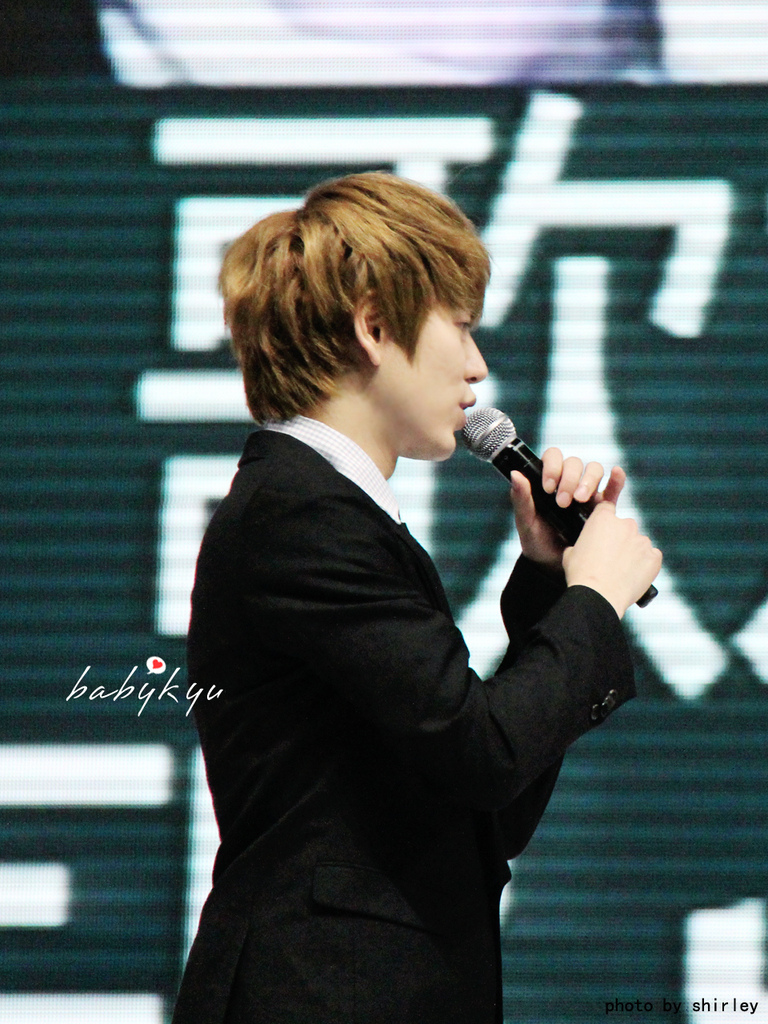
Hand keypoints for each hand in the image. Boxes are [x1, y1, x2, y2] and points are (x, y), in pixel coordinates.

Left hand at [509, 448, 625, 569]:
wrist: (553, 566)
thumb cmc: (536, 541)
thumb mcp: (525, 522)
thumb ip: (521, 498)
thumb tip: (515, 474)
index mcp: (549, 480)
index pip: (553, 457)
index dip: (552, 467)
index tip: (548, 488)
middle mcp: (569, 482)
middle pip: (575, 463)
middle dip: (570, 479)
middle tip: (562, 503)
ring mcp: (587, 493)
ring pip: (594, 470)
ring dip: (589, 480)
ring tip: (582, 500)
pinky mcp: (603, 508)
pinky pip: (613, 489)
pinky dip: (616, 480)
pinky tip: (617, 473)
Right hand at [562, 502, 661, 618]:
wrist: (599, 595)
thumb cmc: (582, 575)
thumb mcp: (570, 553)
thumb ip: (579, 544)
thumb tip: (582, 549)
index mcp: (603, 518)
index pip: (607, 507)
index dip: (605, 519)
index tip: (604, 530)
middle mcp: (626, 524)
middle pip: (625, 526)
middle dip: (620, 538)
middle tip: (610, 556)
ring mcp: (642, 540)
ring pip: (639, 542)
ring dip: (633, 552)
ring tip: (622, 570)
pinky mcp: (654, 556)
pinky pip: (652, 557)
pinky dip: (646, 564)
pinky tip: (634, 575)